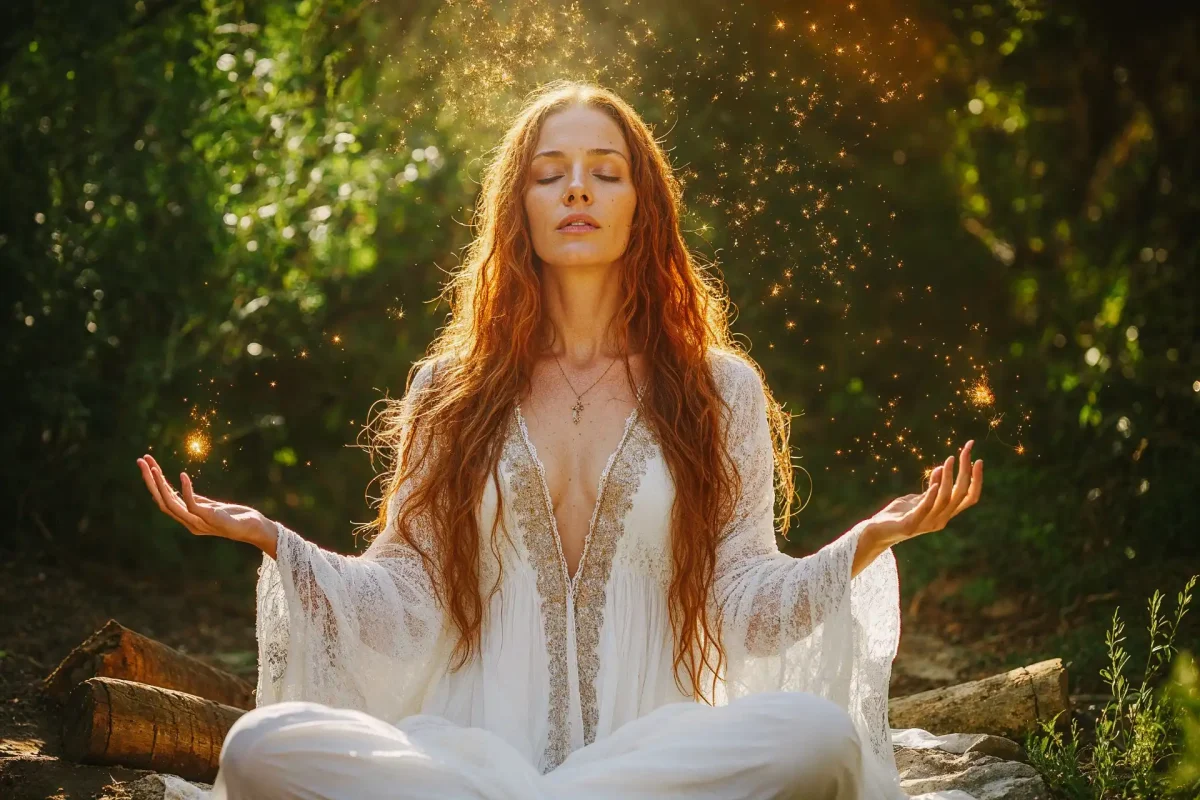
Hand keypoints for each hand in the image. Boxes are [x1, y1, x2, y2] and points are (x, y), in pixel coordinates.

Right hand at [136, 453, 275, 550]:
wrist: (255, 528)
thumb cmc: (235, 517)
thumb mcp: (211, 506)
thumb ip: (196, 500)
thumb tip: (181, 489)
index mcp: (187, 517)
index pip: (163, 499)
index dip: (152, 482)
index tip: (146, 463)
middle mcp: (188, 522)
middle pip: (161, 500)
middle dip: (149, 480)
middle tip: (141, 460)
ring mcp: (198, 522)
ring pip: (171, 504)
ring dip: (160, 485)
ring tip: (153, 467)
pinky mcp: (210, 519)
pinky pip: (192, 505)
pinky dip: (186, 490)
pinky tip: (182, 475)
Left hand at [865, 440, 982, 547]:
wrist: (877, 531)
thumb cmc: (899, 514)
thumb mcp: (918, 498)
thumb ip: (932, 488)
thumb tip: (942, 467)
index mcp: (945, 513)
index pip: (969, 497)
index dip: (976, 479)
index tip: (979, 459)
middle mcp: (941, 519)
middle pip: (960, 494)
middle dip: (965, 471)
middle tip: (965, 451)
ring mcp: (927, 523)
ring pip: (945, 499)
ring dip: (948, 478)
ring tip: (949, 460)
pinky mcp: (910, 525)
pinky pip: (925, 509)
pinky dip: (931, 496)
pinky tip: (934, 483)